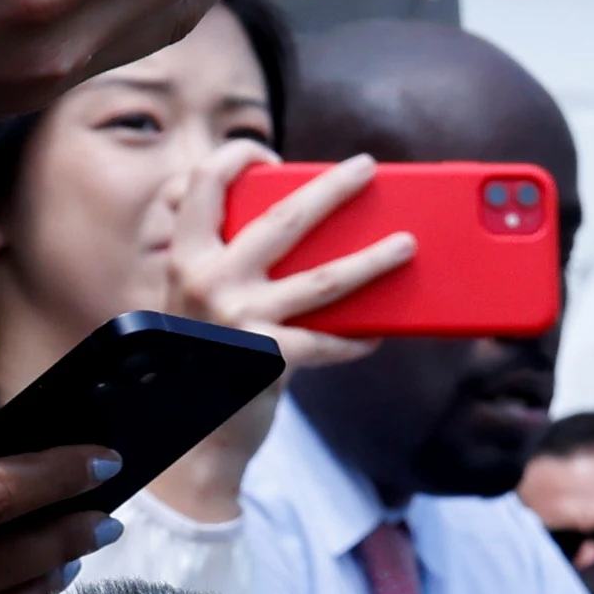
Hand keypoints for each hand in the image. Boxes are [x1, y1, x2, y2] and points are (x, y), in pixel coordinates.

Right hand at [156, 139, 414, 369]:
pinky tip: (377, 334)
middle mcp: (208, 281)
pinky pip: (327, 342)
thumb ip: (218, 258)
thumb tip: (292, 219)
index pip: (204, 183)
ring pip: (323, 278)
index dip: (237, 157)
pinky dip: (355, 339)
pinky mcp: (268, 358)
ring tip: (406, 244)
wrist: (188, 436)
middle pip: (283, 219)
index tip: (268, 157)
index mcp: (186, 257)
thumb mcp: (190, 299)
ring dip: (373, 260)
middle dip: (332, 188)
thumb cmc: (202, 355)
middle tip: (367, 167)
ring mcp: (239, 320)